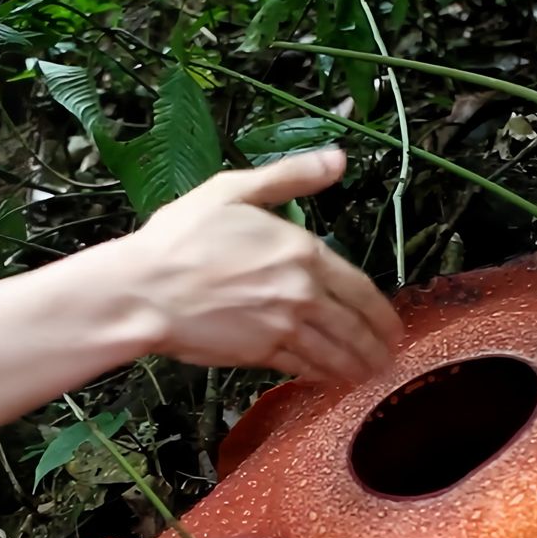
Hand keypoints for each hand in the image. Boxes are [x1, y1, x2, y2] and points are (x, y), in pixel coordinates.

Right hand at [116, 147, 403, 383]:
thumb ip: (290, 177)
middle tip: (389, 357)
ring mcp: (282, 328)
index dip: (382, 312)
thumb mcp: (233, 190)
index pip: (359, 288)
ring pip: (334, 354)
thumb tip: (338, 160)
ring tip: (370, 374)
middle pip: (355, 328)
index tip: (393, 325)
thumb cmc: (180, 239)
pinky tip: (328, 378)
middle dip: (377, 346)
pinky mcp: (259, 354)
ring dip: (357, 367)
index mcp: (301, 252)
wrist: (144, 290)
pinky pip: (302, 368)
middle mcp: (301, 294)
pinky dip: (321, 375)